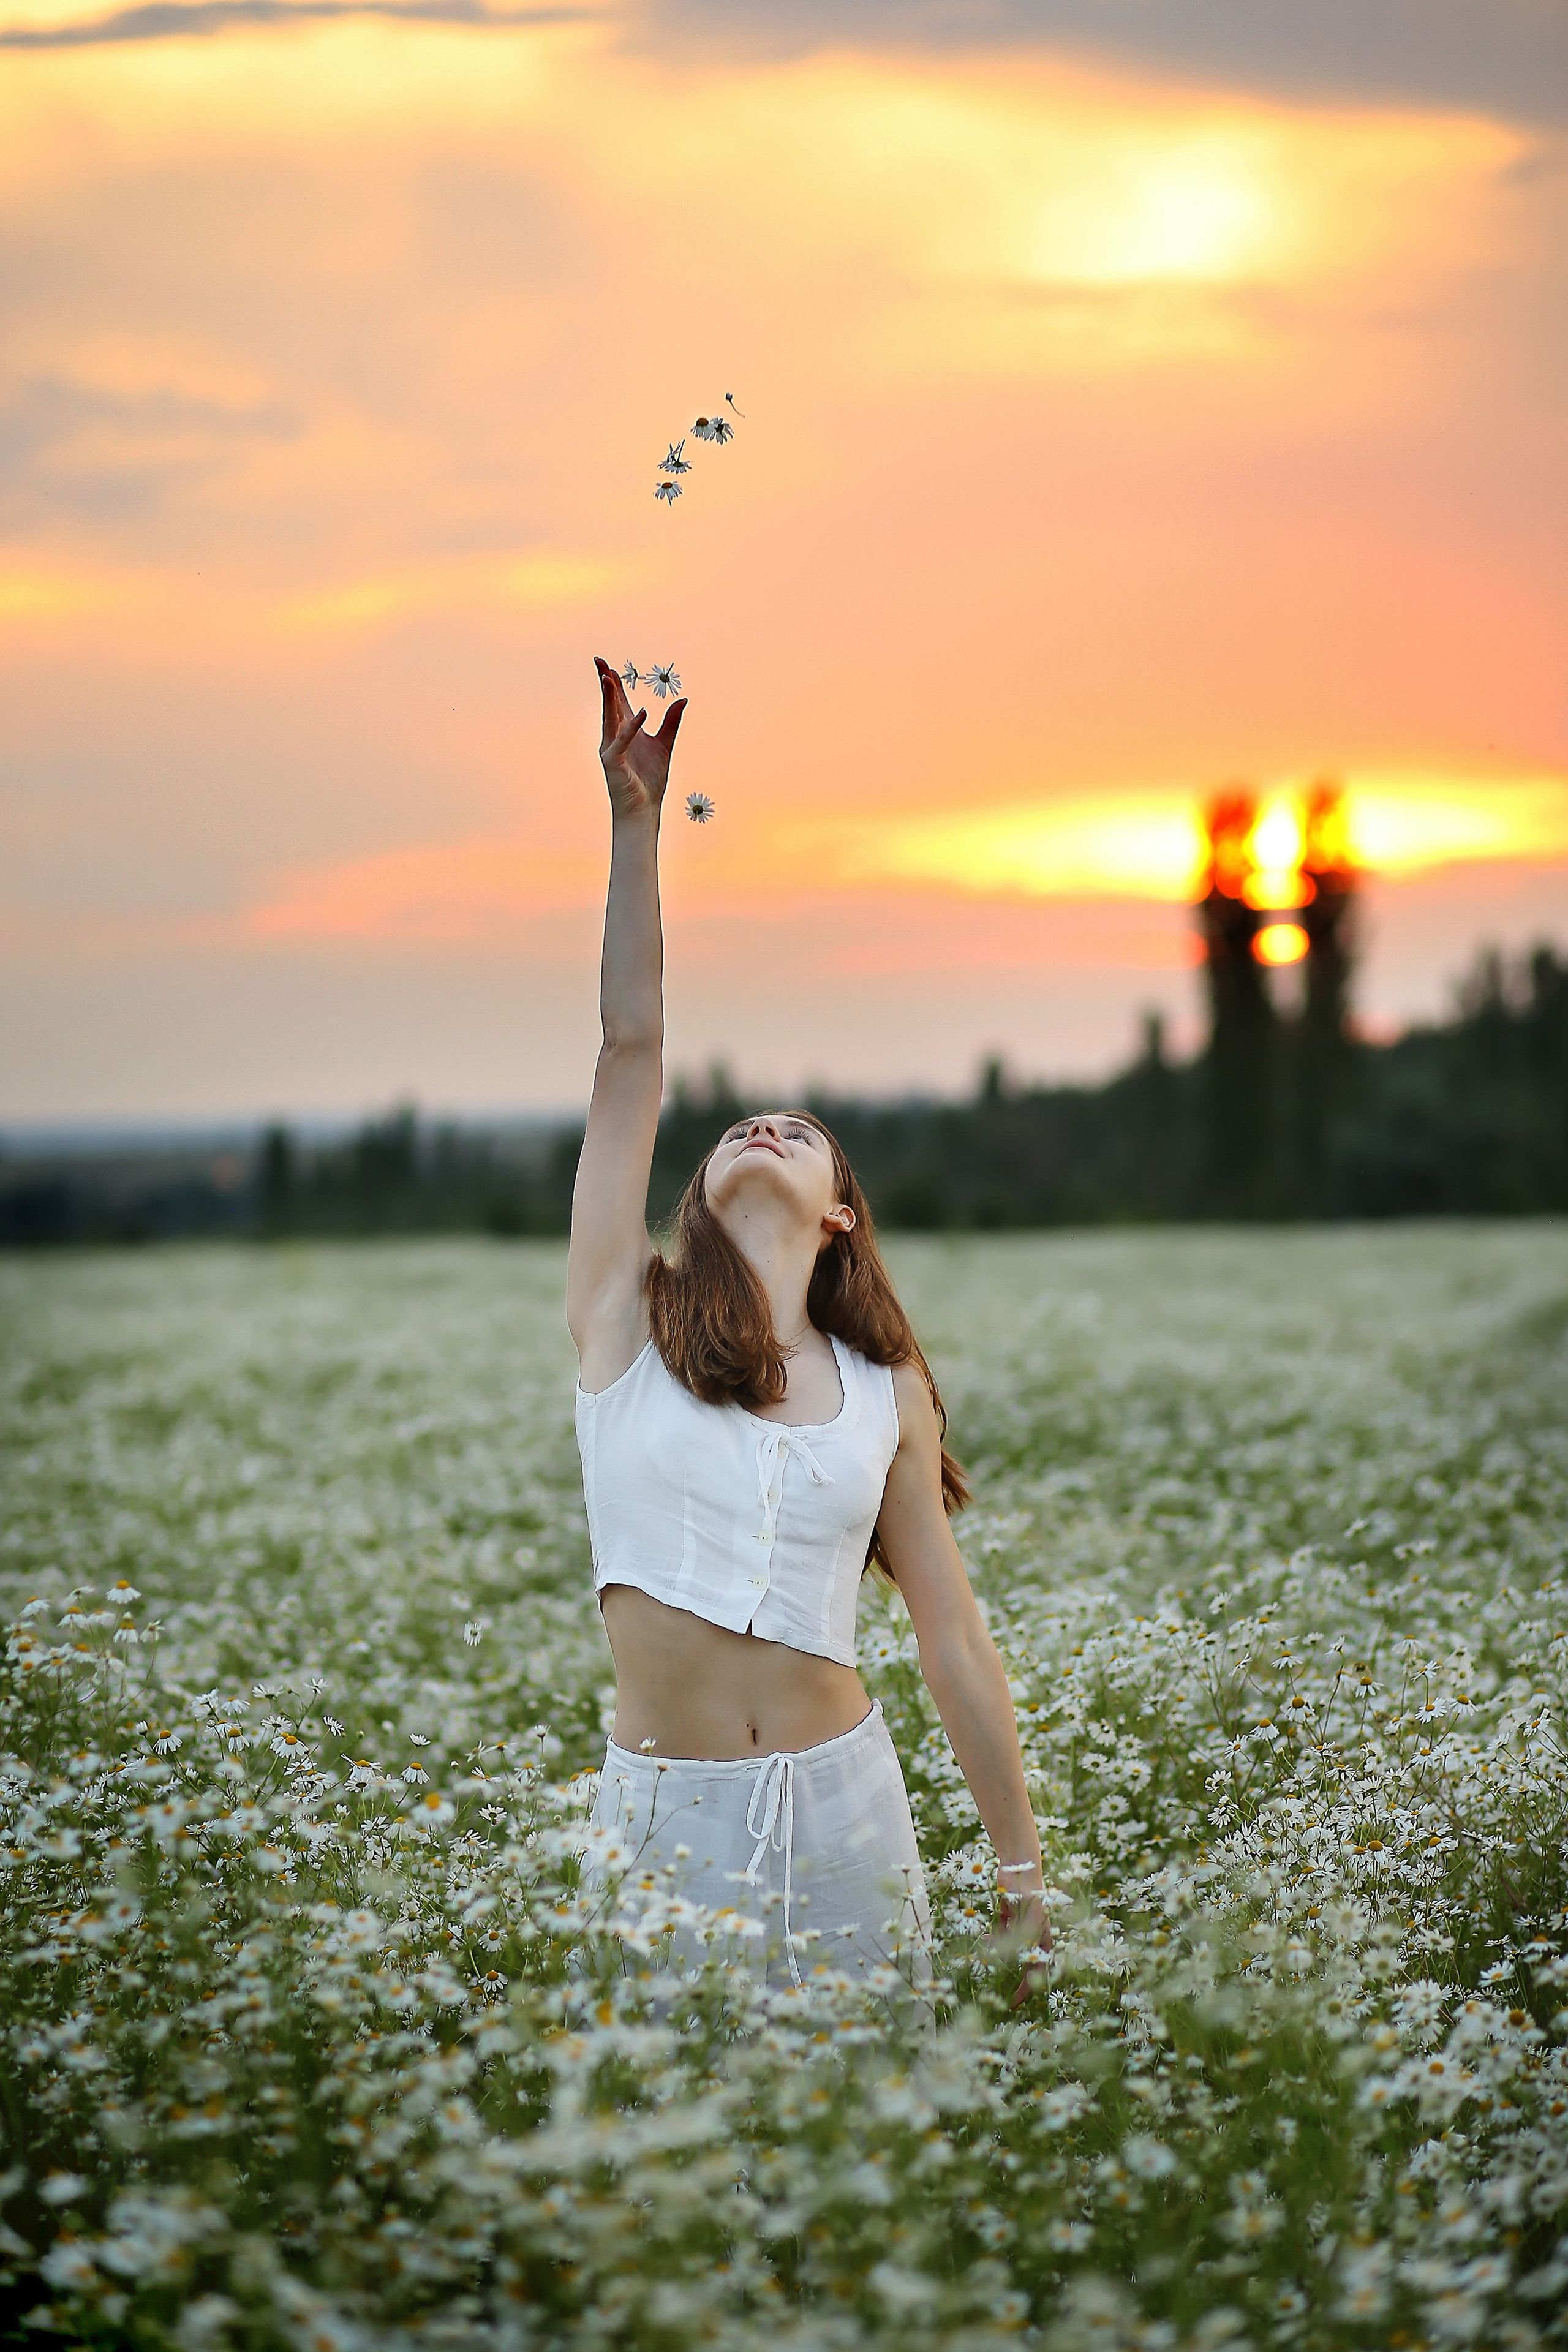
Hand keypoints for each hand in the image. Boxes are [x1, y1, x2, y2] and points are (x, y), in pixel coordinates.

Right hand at [595, 656, 685, 822]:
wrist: (643, 810)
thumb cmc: (650, 781)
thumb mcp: (665, 745)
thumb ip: (672, 722)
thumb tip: (683, 699)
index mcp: (625, 731)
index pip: (618, 701)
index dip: (614, 683)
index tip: (609, 665)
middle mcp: (614, 737)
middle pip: (609, 704)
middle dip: (605, 683)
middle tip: (600, 661)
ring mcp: (611, 749)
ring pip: (609, 718)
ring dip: (609, 698)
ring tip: (609, 677)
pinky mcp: (613, 763)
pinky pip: (622, 741)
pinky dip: (631, 728)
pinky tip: (642, 713)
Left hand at [997, 1886, 1051, 2008]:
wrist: (1019, 1868)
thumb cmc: (1029, 1895)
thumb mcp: (1029, 1923)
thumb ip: (1023, 1945)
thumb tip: (1014, 1966)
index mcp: (1043, 1940)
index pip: (1037, 1971)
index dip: (1027, 1988)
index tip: (1014, 2002)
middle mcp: (1032, 1937)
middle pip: (1022, 1964)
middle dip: (1011, 1977)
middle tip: (997, 1994)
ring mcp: (1019, 1928)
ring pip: (1007, 1950)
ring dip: (997, 1954)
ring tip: (987, 1953)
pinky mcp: (1007, 1918)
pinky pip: (999, 1935)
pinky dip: (992, 1940)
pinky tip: (985, 1939)